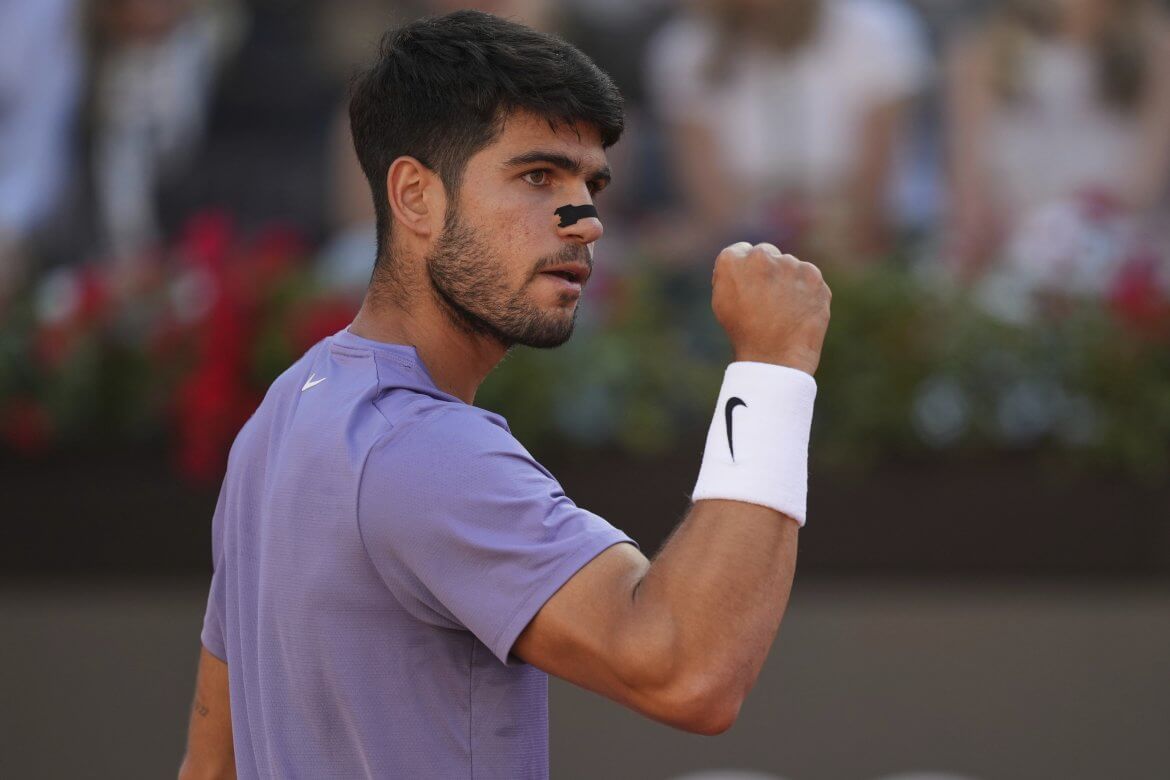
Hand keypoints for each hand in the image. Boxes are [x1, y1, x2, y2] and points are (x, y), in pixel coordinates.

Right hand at [710, 242, 830, 375]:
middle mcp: (760, 255)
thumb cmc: (744, 332)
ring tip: (782, 310)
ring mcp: (789, 264)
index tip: (748, 288)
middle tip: (766, 300)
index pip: (741, 251)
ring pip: (789, 265)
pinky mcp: (813, 275)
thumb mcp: (722, 301)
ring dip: (787, 280)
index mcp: (732, 260)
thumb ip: (731, 273)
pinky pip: (808, 277)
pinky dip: (805, 290)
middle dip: (767, 271)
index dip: (745, 271)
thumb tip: (746, 262)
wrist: (775, 356)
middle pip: (766, 253)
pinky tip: (797, 310)